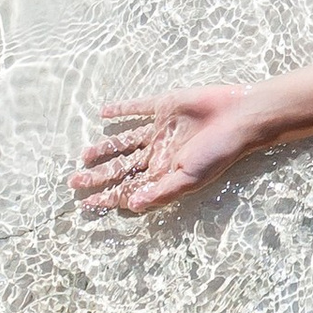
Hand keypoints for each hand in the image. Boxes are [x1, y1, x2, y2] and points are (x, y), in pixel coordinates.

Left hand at [72, 86, 262, 218]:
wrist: (239, 117)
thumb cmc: (218, 152)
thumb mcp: (190, 178)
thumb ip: (161, 192)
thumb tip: (132, 206)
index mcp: (164, 172)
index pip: (129, 187)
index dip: (108, 196)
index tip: (87, 204)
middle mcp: (159, 152)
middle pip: (122, 166)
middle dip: (98, 175)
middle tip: (73, 180)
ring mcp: (160, 129)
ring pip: (125, 141)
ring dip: (105, 147)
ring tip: (84, 154)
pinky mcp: (164, 106)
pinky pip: (137, 109)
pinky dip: (122, 110)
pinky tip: (105, 112)